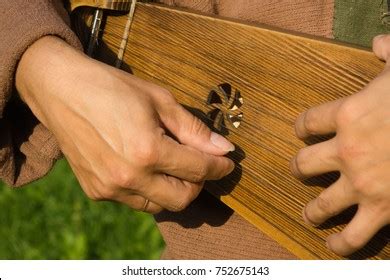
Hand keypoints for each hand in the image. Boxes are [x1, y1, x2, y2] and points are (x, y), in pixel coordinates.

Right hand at [15, 36, 233, 213]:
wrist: (61, 90)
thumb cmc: (111, 88)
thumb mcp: (159, 100)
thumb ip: (194, 129)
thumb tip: (223, 148)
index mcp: (148, 151)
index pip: (198, 169)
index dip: (219, 167)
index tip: (228, 163)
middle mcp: (129, 177)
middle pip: (182, 199)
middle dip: (199, 184)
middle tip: (201, 165)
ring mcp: (110, 188)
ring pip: (159, 205)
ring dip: (174, 190)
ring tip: (173, 166)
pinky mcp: (96, 192)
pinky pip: (135, 201)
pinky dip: (150, 190)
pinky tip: (147, 169)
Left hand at [291, 35, 389, 255]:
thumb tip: (379, 42)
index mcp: (347, 115)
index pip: (307, 122)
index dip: (301, 127)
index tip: (301, 131)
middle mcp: (346, 152)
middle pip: (302, 164)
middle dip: (298, 169)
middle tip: (298, 170)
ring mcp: (362, 185)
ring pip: (321, 205)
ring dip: (312, 212)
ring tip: (309, 215)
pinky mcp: (383, 210)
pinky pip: (354, 236)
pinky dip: (341, 245)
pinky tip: (332, 246)